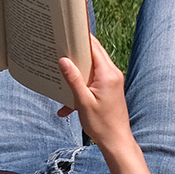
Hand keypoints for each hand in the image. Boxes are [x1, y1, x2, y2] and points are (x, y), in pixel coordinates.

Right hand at [57, 36, 138, 153]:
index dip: (80, 37)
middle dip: (76, 52)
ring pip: (91, 68)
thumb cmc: (101, 124)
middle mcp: (112, 74)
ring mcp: (112, 82)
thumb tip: (63, 60)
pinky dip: (80, 88)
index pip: (94, 47)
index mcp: (108, 74)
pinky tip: (66, 104)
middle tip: (58, 46)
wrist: (116, 142)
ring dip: (76, 73)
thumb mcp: (83, 102)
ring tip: (59, 73)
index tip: (66, 31)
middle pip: (93, 54)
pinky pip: (92, 81)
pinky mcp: (109, 90)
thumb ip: (73, 79)